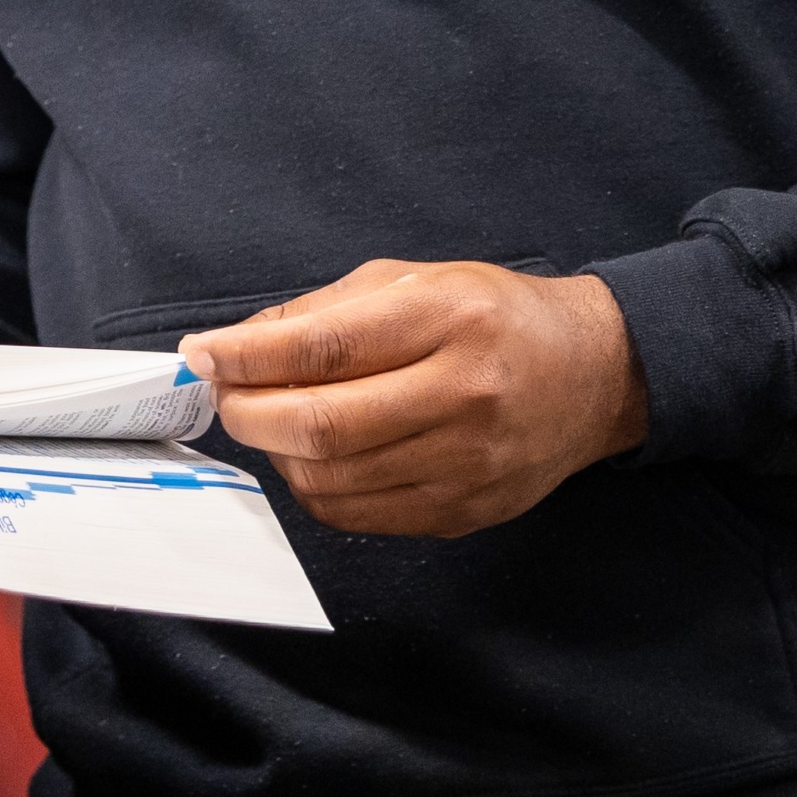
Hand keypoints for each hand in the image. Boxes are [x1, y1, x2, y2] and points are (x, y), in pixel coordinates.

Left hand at [181, 260, 647, 538]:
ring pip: (332, 479)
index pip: (324, 347)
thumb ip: (323, 311)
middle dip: (249, 413)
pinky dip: (316, 488)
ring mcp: (468, 464)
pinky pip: (359, 515)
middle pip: (322, 425)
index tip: (201, 355)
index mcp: (448, 320)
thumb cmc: (494, 316)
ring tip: (273, 422)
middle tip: (227, 396)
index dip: (247, 356)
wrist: (595, 375)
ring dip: (278, 453)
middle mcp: (464, 395)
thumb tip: (236, 344)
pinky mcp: (465, 512)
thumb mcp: (414, 281)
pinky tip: (315, 457)